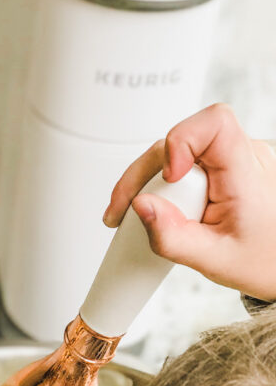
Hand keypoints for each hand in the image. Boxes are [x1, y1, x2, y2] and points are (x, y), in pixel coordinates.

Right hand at [102, 103, 275, 302]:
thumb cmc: (260, 259)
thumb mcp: (213, 260)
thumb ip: (173, 238)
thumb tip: (140, 206)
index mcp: (247, 174)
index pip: (215, 124)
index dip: (180, 140)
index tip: (167, 177)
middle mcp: (243, 156)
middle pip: (180, 139)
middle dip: (144, 173)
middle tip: (125, 210)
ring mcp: (233, 158)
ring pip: (177, 149)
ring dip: (148, 180)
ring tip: (137, 214)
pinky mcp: (222, 166)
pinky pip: (184, 161)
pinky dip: (161, 184)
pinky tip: (154, 208)